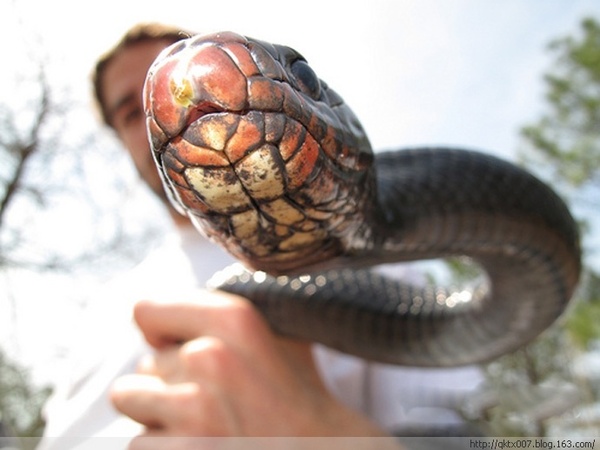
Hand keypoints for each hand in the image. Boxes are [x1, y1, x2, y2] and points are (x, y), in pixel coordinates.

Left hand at [110, 291, 400, 447]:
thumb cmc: (298, 400)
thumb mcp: (281, 337)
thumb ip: (230, 312)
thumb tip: (165, 304)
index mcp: (233, 320)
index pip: (147, 310)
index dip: (163, 333)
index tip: (179, 349)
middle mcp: (209, 357)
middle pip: (145, 362)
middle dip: (170, 381)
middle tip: (216, 400)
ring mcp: (194, 410)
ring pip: (130, 398)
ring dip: (159, 413)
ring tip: (205, 423)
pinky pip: (138, 442)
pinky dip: (162, 448)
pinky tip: (201, 446)